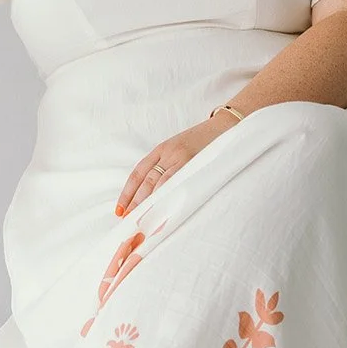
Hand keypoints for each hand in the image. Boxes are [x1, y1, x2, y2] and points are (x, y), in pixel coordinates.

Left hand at [115, 112, 235, 217]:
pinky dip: (167, 197)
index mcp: (162, 149)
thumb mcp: (179, 149)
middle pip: (146, 181)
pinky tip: (162, 210)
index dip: (127, 192)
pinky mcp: (194, 163)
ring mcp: (181, 158)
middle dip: (135, 202)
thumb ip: (167, 166)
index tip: (120, 210)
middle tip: (128, 220)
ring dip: (149, 203)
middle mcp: (168, 153)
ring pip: (159, 183)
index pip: (138, 173)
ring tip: (142, 221)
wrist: (226, 126)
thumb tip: (154, 195)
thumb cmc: (203, 142)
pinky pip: (176, 182)